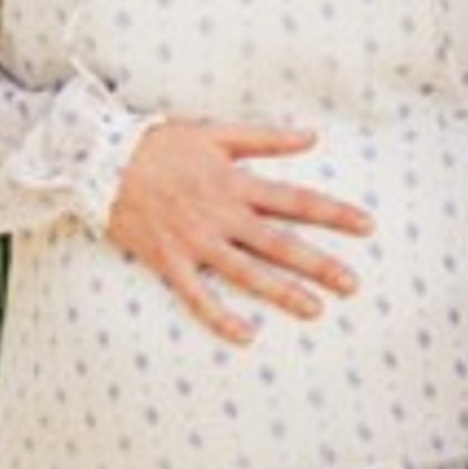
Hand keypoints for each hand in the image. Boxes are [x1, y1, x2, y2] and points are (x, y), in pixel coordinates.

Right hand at [103, 121, 374, 344]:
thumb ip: (266, 137)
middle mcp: (220, 215)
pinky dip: (220, 318)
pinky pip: (197, 297)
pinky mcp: (168, 262)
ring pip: (246, 273)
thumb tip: (312, 136)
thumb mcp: (216, 131)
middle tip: (353, 284)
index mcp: (235, 182)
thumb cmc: (160, 143)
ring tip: (315, 310)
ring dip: (282, 292)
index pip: (296, 200)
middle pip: (279, 243)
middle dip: (319, 264)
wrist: (100, 162)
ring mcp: (194, 242)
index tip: (367, 226)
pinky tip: (247, 337)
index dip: (333, 213)